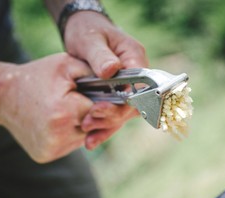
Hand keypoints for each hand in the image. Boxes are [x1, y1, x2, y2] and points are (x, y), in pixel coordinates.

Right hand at [0, 53, 92, 162]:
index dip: (103, 102)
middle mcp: (57, 136)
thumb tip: (121, 83)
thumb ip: (96, 73)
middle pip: (94, 127)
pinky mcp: (45, 155)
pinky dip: (68, 134)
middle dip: (93, 114)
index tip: (99, 96)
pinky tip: (57, 122)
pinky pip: (69, 145)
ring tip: (66, 110)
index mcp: (64, 112)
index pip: (101, 112)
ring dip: (81, 125)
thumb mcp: (67, 64)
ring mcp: (51, 149)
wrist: (2, 96)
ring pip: (83, 137)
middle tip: (79, 101)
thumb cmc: (37, 77)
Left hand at [63, 11, 148, 149]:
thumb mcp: (90, 40)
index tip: (108, 110)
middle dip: (112, 116)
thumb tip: (111, 70)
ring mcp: (127, 87)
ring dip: (106, 127)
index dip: (128, 100)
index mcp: (134, 56)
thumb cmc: (88, 31)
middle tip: (89, 122)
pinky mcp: (116, 96)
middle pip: (133, 103)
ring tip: (88, 138)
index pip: (141, 84)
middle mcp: (136, 75)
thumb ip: (101, 55)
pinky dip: (102, 128)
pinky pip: (114, 115)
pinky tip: (90, 140)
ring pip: (124, 114)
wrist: (83, 31)